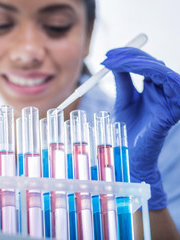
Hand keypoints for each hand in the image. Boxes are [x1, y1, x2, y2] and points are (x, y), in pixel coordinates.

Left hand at [101, 47, 179, 209]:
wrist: (128, 154)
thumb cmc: (128, 129)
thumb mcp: (123, 101)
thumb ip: (123, 81)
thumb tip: (114, 61)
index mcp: (156, 89)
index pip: (147, 65)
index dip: (129, 55)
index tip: (108, 54)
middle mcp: (166, 92)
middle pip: (154, 64)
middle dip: (130, 56)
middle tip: (108, 56)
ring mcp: (172, 100)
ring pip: (161, 70)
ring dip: (137, 62)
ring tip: (114, 62)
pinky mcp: (173, 110)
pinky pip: (168, 82)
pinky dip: (149, 71)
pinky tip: (127, 69)